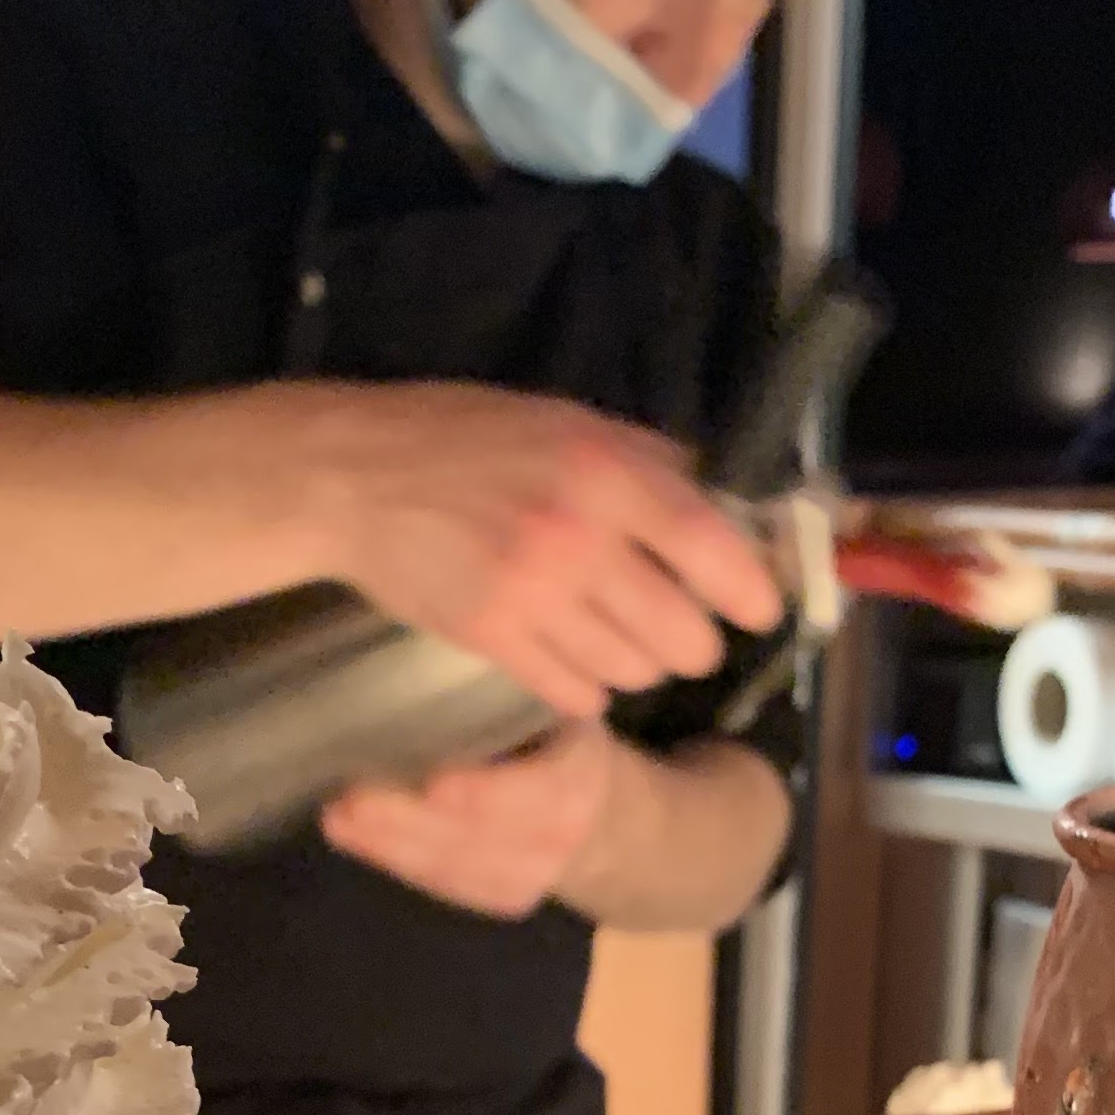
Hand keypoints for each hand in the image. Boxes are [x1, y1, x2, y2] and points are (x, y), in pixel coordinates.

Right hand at [289, 382, 776, 721]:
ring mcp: (532, 596)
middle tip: (683, 632)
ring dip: (640, 664)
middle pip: (681, 633)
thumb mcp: (564, 421)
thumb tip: (723, 500)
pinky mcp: (491, 639)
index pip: (709, 546)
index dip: (750, 589)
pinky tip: (576, 659)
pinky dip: (590, 688)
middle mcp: (576, 538)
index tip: (760, 608)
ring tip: (620, 639)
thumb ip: (646, 460)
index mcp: (604, 473)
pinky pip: (575, 694)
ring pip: (632, 670)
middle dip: (695, 643)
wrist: (353, 478)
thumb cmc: (463, 440)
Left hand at [320, 724, 618, 918]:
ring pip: (452, 868)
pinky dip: (394, 862)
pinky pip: (443, 885)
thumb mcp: (559, 712)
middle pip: (477, 838)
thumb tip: (463, 652)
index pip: (534, 795)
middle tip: (353, 798)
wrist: (601, 821)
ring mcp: (528, 880)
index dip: (486, 795)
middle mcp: (556, 842)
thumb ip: (522, 698)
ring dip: (388, 845)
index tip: (437, 785)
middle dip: (410, 822)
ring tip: (337, 817)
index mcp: (576, 783)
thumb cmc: (561, 744)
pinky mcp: (500, 900)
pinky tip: (353, 837)